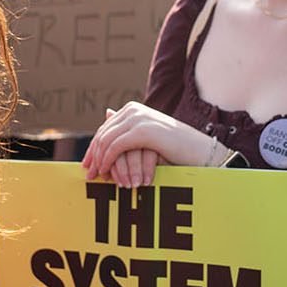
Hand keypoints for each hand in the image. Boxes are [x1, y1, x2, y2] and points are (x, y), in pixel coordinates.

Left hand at [82, 102, 209, 187]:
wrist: (199, 150)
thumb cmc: (175, 148)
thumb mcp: (147, 141)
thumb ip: (127, 135)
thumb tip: (106, 122)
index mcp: (132, 109)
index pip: (105, 128)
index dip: (93, 147)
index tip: (87, 165)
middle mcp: (132, 110)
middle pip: (102, 133)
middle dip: (93, 155)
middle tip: (88, 174)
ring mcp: (137, 118)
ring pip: (106, 140)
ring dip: (100, 161)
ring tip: (98, 177)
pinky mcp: (142, 131)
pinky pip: (115, 147)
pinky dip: (108, 161)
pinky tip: (107, 173)